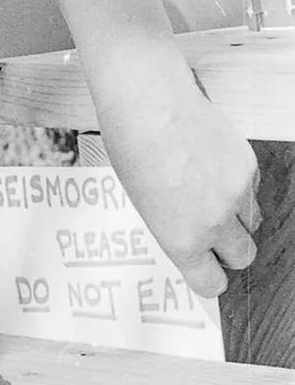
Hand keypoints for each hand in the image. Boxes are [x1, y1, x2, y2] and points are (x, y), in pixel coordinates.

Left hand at [94, 66, 260, 298]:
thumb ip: (171, 225)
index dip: (209, 278)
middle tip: (213, 232)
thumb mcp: (141, 200)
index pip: (210, 283)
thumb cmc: (132, 144)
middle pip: (243, 256)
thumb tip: (186, 234)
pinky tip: (210, 164)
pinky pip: (251, 189)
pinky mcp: (248, 167)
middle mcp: (214, 223)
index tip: (207, 272)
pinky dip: (236, 184)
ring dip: (236, 215)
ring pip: (252, 221)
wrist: (150, 101)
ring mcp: (236, 195)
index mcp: (181, 239)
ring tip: (206, 190)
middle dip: (230, 249)